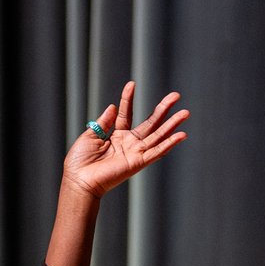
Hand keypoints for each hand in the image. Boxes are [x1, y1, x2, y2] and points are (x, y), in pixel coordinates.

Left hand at [63, 81, 189, 198]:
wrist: (79, 181)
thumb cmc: (79, 162)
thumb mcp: (90, 136)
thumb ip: (104, 122)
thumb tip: (113, 106)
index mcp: (116, 136)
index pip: (126, 114)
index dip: (128, 99)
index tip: (131, 84)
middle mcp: (128, 144)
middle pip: (150, 123)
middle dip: (163, 109)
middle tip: (176, 95)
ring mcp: (135, 153)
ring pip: (158, 136)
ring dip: (172, 124)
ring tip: (186, 112)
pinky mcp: (138, 162)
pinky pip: (157, 152)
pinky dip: (169, 143)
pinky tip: (181, 135)